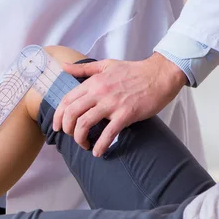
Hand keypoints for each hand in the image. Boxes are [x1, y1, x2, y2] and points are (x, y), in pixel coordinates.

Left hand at [53, 52, 187, 156]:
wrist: (160, 74)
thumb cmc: (133, 71)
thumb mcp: (105, 65)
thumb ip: (83, 69)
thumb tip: (63, 67)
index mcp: (93, 82)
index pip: (67, 101)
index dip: (58, 117)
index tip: (58, 127)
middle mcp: (99, 92)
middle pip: (71, 114)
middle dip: (67, 130)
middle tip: (71, 136)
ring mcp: (112, 104)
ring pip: (84, 124)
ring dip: (80, 139)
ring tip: (84, 145)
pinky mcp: (126, 114)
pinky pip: (108, 133)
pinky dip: (100, 146)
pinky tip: (98, 152)